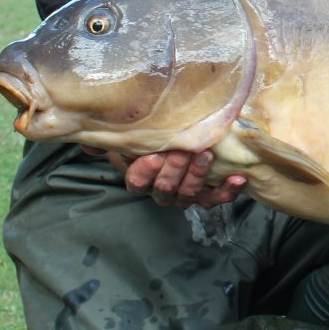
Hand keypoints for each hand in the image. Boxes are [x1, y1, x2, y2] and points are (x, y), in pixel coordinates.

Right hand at [83, 146, 246, 207]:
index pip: (137, 183)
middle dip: (174, 171)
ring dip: (198, 176)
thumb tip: (89, 142)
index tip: (152, 156)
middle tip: (184, 152)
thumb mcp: (129, 132)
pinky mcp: (209, 191)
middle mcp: (162, 189)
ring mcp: (186, 193)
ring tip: (207, 156)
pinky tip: (238, 178)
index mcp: (141, 177)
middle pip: (165, 189)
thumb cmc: (151, 134)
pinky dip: (228, 190)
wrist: (183, 134)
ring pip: (190, 194)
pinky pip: (217, 197)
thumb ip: (108, 137)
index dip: (143, 173)